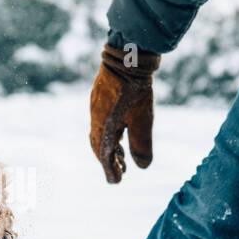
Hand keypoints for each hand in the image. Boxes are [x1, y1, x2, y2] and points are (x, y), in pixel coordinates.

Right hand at [88, 43, 160, 183]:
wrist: (127, 56)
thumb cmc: (135, 88)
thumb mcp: (143, 119)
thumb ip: (141, 144)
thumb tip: (142, 167)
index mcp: (103, 126)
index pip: (104, 155)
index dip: (110, 170)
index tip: (117, 182)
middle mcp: (95, 118)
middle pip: (98, 146)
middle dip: (108, 161)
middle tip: (120, 172)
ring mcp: (96, 106)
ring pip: (99, 134)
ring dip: (109, 147)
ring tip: (121, 156)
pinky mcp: (100, 97)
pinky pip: (101, 122)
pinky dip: (109, 134)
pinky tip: (119, 131)